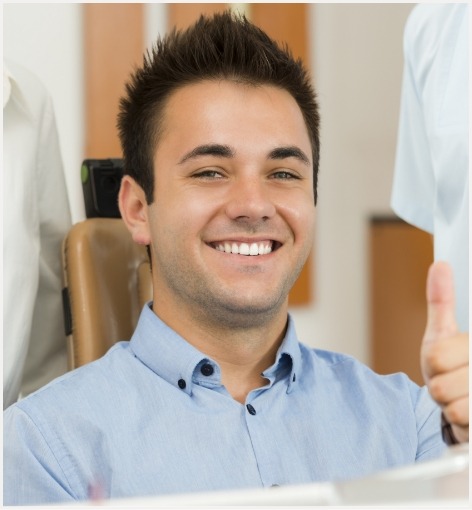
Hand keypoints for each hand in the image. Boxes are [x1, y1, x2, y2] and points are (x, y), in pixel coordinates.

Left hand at [421, 261, 468, 442]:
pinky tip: (469, 413)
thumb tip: (440, 266)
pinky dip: (460, 421)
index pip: (436, 357)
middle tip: (453, 380)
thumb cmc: (453, 366)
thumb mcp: (443, 333)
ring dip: (450, 405)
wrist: (470, 406)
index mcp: (471, 344)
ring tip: (461, 395)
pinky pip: (463, 423)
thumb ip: (441, 302)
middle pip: (440, 384)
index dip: (435, 362)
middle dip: (440, 385)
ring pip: (452, 406)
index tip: (447, 361)